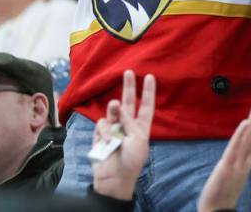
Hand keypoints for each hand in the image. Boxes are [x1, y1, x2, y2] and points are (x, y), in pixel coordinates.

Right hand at [92, 70, 155, 200]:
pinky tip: (107, 141)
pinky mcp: (100, 135)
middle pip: (128, 102)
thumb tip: (120, 107)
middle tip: (128, 71)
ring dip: (114, 108)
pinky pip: (102, 124)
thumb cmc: (131, 161)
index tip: (150, 76)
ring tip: (115, 106)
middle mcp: (127, 125)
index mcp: (141, 127)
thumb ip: (130, 121)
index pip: (146, 106)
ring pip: (113, 111)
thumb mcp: (138, 140)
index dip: (148, 92)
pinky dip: (105, 130)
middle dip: (128, 87)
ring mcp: (114, 129)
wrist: (114, 178)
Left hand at [198, 99, 250, 211]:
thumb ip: (238, 160)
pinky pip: (236, 149)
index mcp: (247, 162)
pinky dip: (241, 135)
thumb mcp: (233, 173)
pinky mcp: (228, 167)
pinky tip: (245, 122)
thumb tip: (241, 148)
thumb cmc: (223, 194)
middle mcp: (246, 162)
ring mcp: (238, 164)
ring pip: (250, 139)